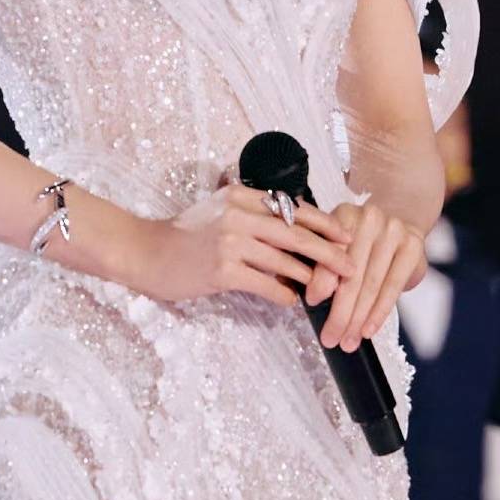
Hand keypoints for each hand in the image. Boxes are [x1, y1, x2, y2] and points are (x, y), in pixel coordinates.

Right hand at [137, 183, 354, 312]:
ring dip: (310, 278)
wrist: (147, 253)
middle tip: (351, 266)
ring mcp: (230, 242)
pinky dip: (284, 295)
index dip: (324, 223)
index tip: (346, 235)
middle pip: (297, 234)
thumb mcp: (221, 211)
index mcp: (242, 197)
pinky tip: (293, 302)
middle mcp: (238, 215)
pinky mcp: (223, 270)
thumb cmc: (186, 236)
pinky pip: (266, 285)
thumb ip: (254, 214)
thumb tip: (296, 232)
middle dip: (329, 252)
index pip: (294, 208)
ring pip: (285, 262)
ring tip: (326, 289)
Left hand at [313, 198, 427, 350]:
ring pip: (372, 283)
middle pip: (352, 273)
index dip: (320, 278)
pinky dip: (380, 312)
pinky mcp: (412, 247)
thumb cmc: (360, 241)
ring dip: (359, 318)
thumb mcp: (337, 245)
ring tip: (348, 342)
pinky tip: (369, 330)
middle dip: (340, 311)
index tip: (312, 303)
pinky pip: (393, 286)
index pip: (331, 252)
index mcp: (343, 215)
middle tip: (330, 338)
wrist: (399, 219)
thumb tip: (307, 293)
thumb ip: (322, 265)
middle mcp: (369, 218)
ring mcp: (394, 231)